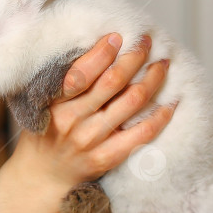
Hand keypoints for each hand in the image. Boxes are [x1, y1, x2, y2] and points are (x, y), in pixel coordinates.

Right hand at [10, 33, 173, 193]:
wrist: (41, 175)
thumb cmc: (45, 130)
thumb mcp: (43, 101)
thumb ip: (66, 78)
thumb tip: (100, 46)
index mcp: (54, 102)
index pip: (82, 72)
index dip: (103, 52)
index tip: (118, 36)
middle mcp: (73, 121)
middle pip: (113, 82)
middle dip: (135, 56)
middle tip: (147, 42)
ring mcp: (91, 141)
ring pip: (133, 101)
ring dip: (153, 78)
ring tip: (162, 64)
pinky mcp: (107, 158)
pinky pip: (142, 133)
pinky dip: (160, 115)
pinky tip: (171, 101)